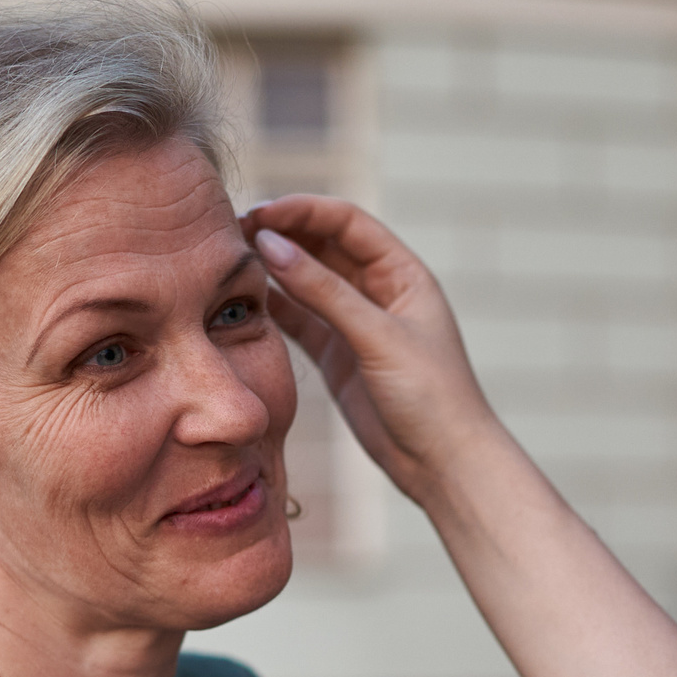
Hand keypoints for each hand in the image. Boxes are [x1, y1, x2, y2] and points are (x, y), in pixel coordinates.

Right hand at [241, 196, 506, 510]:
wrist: (444, 465)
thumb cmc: (431, 396)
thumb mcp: (378, 337)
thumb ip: (325, 292)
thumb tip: (271, 245)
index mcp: (404, 274)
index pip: (348, 223)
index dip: (304, 211)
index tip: (260, 212)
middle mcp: (380, 292)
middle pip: (324, 246)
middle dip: (284, 233)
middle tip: (234, 231)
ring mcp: (357, 325)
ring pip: (309, 282)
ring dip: (276, 268)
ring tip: (231, 260)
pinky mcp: (340, 357)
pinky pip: (302, 321)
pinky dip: (276, 309)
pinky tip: (245, 300)